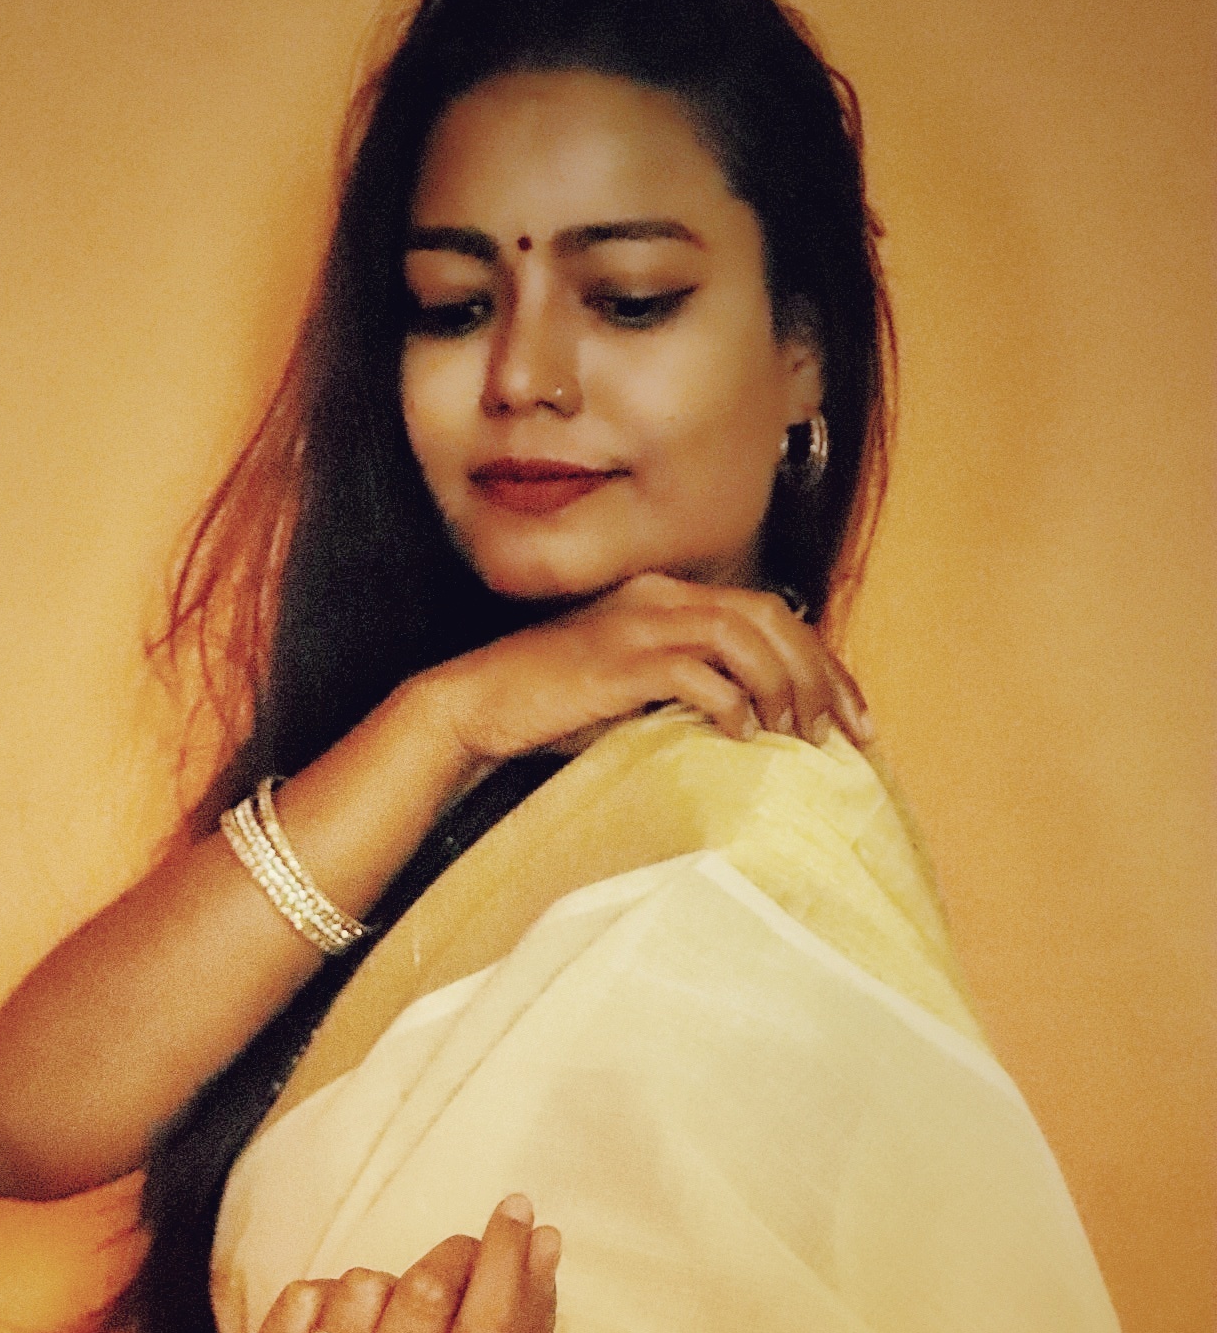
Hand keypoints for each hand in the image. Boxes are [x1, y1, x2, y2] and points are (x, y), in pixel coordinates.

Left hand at [234, 1196, 559, 1332]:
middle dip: (452, 1259)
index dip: (505, 1261)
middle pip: (423, 1295)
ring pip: (362, 1285)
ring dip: (387, 1289)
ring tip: (393, 1332)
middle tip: (461, 1263)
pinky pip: (302, 1295)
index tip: (518, 1207)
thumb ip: (532, 1311)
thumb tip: (543, 1236)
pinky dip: (329, 1298)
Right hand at [425, 571, 872, 770]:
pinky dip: (729, 702)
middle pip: (770, 617)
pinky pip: (695, 672)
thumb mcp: (634, 690)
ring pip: (741, 637)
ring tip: (797, 736)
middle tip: (847, 732)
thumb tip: (758, 723)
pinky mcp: (618, 661)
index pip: (769, 612)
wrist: (477, 705)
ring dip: (781, 687)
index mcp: (667, 596)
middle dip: (820, 674)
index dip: (823, 661)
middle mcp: (659, 596)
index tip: (854, 716)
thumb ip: (689, 687)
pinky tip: (742, 735)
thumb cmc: (553, 708)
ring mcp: (637, 623)